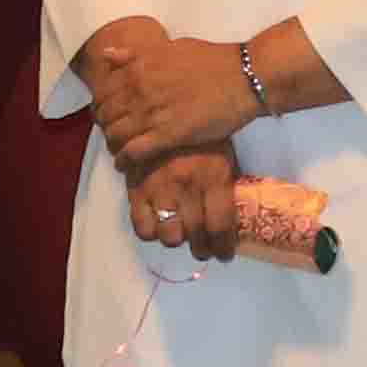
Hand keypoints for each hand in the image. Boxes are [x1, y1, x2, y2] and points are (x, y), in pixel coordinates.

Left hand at [79, 23, 261, 174]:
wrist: (244, 78)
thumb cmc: (212, 60)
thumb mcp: (171, 48)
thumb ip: (136, 55)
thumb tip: (108, 55)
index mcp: (139, 68)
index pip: (103, 91)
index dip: (100, 105)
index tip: (105, 112)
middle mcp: (140, 91)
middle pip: (105, 115)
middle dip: (104, 125)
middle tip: (112, 131)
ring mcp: (153, 114)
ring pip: (116, 134)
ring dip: (113, 143)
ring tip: (118, 147)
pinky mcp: (168, 136)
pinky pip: (134, 152)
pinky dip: (124, 160)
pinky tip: (124, 164)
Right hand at [124, 143, 241, 254]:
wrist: (161, 112)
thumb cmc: (201, 136)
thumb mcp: (224, 156)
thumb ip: (224, 188)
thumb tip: (230, 223)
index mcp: (214, 176)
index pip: (220, 225)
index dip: (223, 247)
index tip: (224, 254)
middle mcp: (187, 186)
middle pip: (196, 235)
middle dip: (203, 249)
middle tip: (205, 249)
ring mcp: (159, 189)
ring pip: (168, 236)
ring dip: (177, 240)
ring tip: (182, 234)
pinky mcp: (136, 189)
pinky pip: (142, 227)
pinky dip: (152, 232)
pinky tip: (159, 225)